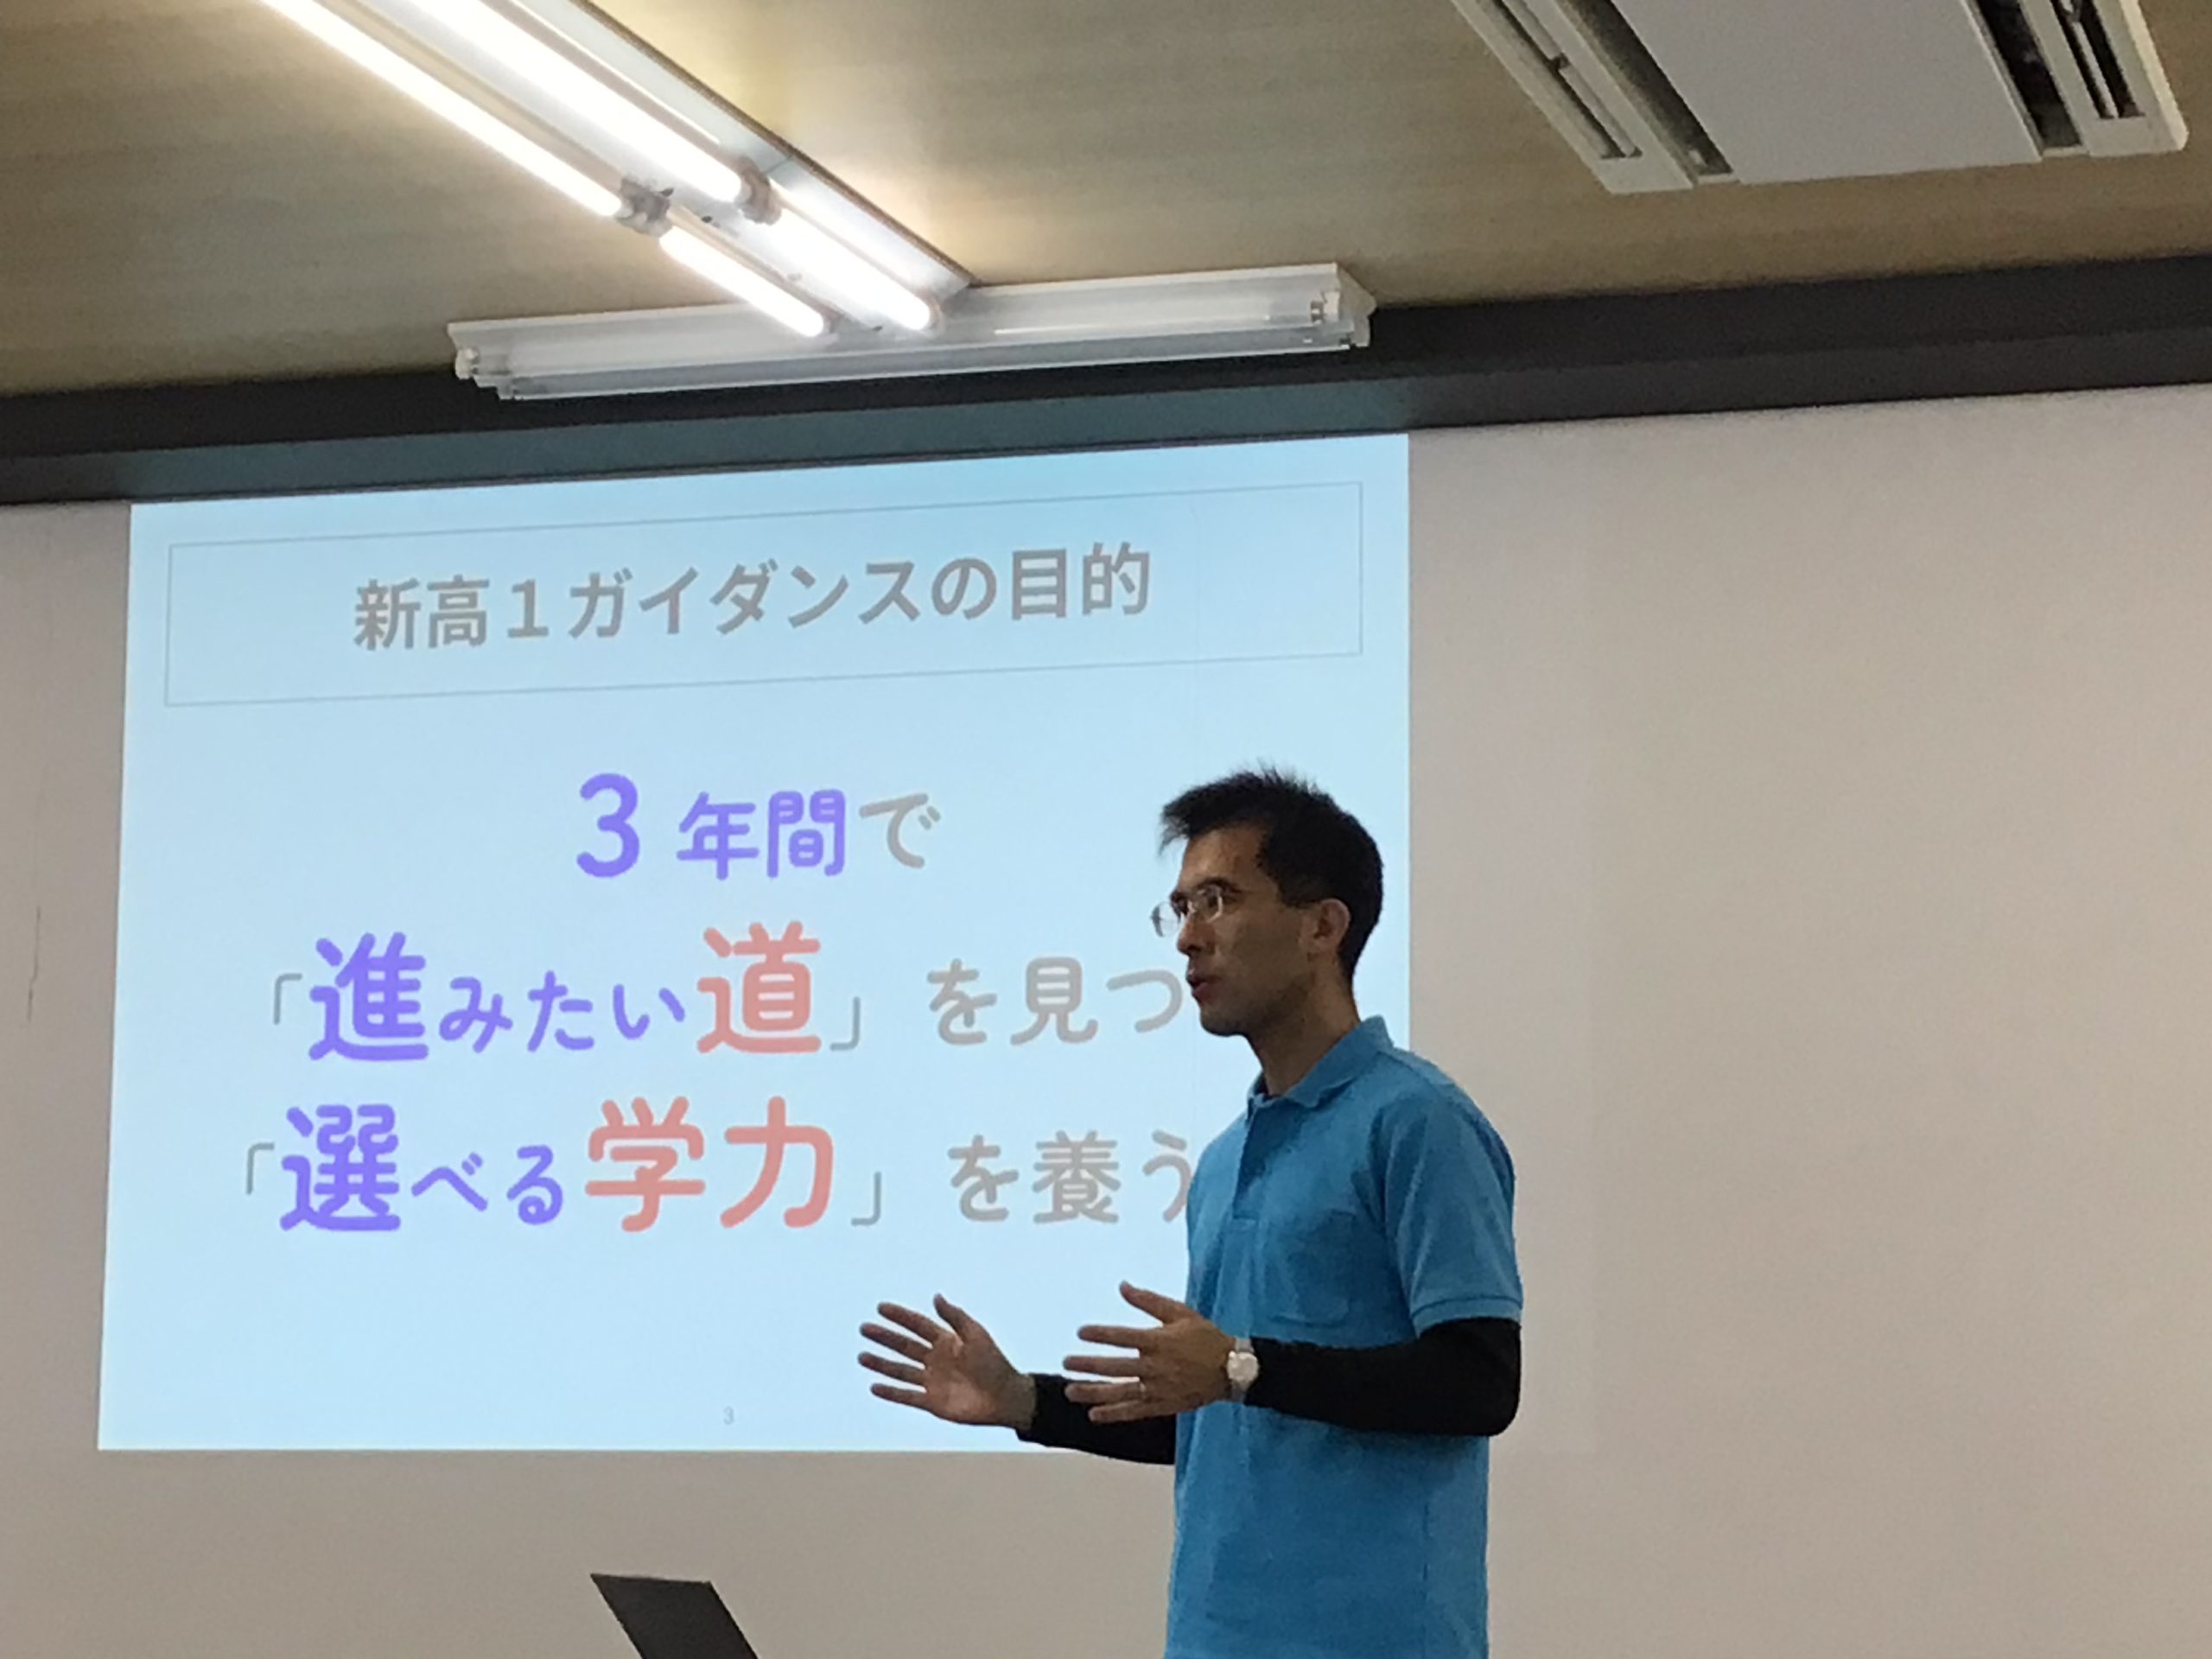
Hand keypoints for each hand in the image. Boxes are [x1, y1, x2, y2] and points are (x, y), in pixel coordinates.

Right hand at [859, 1295, 1035, 1429]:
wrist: (1005, 1397)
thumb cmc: (994, 1363)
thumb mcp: (976, 1335)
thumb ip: (955, 1317)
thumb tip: (936, 1297)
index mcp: (947, 1341)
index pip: (918, 1325)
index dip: (900, 1316)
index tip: (881, 1307)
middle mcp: (936, 1359)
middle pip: (905, 1346)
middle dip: (885, 1337)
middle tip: (864, 1328)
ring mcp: (933, 1381)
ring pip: (901, 1370)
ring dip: (881, 1364)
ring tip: (861, 1356)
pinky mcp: (932, 1402)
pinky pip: (907, 1396)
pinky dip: (891, 1392)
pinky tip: (874, 1386)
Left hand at [1064, 1283, 1232, 1422]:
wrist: (1232, 1369)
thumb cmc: (1204, 1337)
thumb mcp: (1179, 1312)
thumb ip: (1148, 1301)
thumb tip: (1122, 1285)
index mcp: (1158, 1341)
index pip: (1122, 1337)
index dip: (1100, 1334)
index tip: (1080, 1332)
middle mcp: (1155, 1367)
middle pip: (1115, 1366)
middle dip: (1088, 1365)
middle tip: (1066, 1362)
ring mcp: (1158, 1389)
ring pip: (1120, 1392)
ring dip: (1093, 1392)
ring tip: (1071, 1391)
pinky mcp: (1163, 1405)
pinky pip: (1134, 1412)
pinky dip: (1114, 1414)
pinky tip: (1094, 1414)